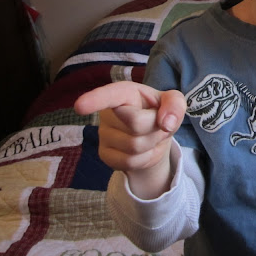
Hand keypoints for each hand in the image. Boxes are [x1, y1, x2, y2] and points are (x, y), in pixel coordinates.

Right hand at [74, 81, 185, 197]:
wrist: (154, 136)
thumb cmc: (160, 112)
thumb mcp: (173, 102)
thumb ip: (175, 104)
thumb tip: (166, 123)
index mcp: (124, 92)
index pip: (109, 96)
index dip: (95, 100)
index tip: (80, 106)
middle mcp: (108, 111)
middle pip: (136, 124)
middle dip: (156, 127)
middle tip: (158, 124)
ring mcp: (103, 134)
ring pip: (135, 146)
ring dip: (152, 143)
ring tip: (151, 135)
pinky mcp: (104, 154)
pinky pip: (130, 162)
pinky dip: (145, 158)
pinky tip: (144, 149)